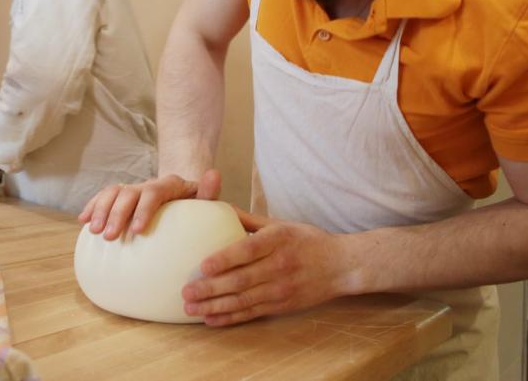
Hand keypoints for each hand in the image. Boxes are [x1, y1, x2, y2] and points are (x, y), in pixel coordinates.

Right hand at [78, 168, 221, 239]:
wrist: (184, 201)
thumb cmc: (197, 210)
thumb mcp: (207, 203)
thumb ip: (210, 192)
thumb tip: (214, 173)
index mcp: (170, 185)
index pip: (155, 192)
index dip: (144, 209)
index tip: (136, 231)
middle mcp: (149, 185)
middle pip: (129, 193)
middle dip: (117, 214)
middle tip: (109, 236)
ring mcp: (134, 190)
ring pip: (113, 192)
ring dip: (101, 210)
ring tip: (94, 232)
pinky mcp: (122, 197)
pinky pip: (104, 197)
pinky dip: (93, 206)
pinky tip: (83, 221)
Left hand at [181, 209, 350, 325]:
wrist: (341, 266)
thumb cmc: (306, 240)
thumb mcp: (280, 224)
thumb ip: (249, 219)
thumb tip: (219, 207)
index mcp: (278, 239)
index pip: (248, 250)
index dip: (225, 259)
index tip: (202, 265)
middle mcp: (279, 265)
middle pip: (242, 280)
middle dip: (211, 289)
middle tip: (186, 293)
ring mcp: (282, 289)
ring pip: (244, 301)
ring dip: (215, 306)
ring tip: (191, 309)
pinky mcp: (282, 305)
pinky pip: (252, 313)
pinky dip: (231, 318)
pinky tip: (212, 319)